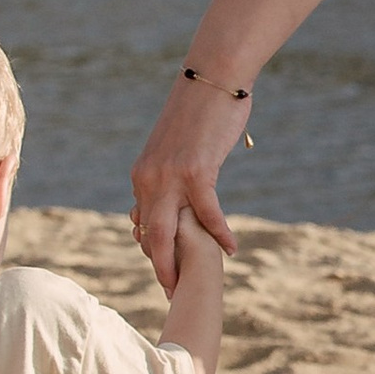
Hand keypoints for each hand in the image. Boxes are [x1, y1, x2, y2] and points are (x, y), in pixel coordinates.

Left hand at [130, 71, 246, 288]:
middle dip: (159, 268)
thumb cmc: (199, 112)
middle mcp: (150, 178)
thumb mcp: (176, 148)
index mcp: (143, 174)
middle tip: (169, 294)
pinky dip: (219, 234)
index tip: (162, 272)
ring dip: (179, 263)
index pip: (142, 222)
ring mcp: (171, 176)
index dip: (151, 250)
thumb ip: (171, 175)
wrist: (211, 79)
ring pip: (169, 232)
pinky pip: (207, 213)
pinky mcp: (196, 171)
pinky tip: (232, 249)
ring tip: (189, 287)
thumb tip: (177, 195)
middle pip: (149, 236)